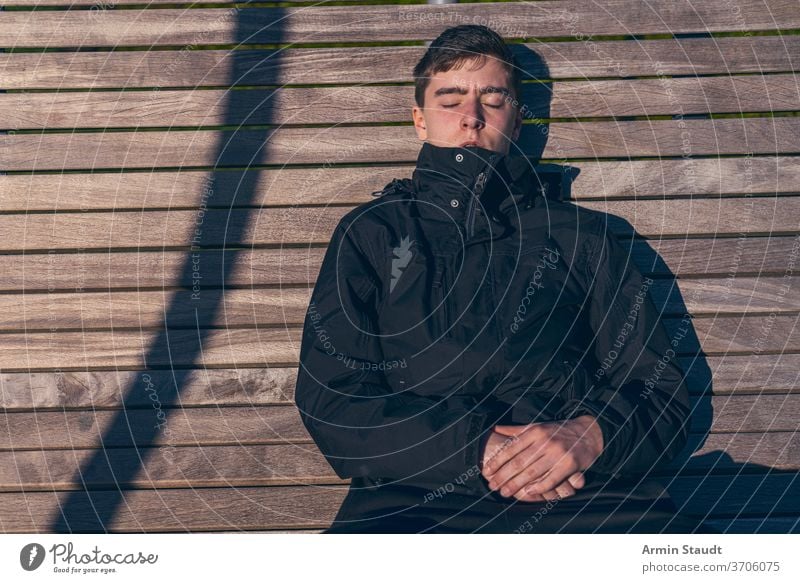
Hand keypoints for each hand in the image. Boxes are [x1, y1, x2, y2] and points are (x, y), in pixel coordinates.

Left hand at [480, 415, 603, 499]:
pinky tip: (528, 493)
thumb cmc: (558, 431)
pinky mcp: (569, 465)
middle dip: (503, 476)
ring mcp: (557, 453)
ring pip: (532, 472)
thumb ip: (515, 430)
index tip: (486, 471)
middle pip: (519, 462)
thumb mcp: (536, 426)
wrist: (589, 433)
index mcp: (534, 432)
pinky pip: (551, 480)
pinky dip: (539, 488)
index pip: (511, 448)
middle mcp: (544, 442)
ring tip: (504, 492)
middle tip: (492, 485)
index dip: (497, 461)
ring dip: (516, 485)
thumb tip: (494, 429)